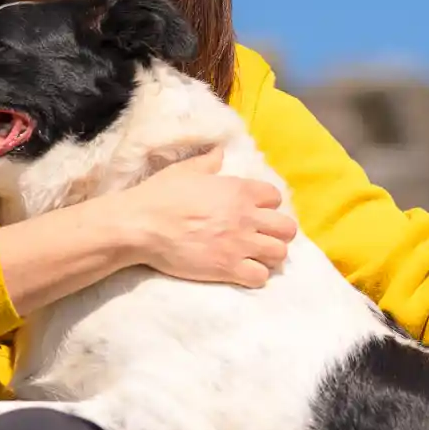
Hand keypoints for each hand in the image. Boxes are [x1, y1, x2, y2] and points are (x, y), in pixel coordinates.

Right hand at [117, 149, 296, 287]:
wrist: (141, 226)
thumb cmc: (160, 196)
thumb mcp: (185, 170)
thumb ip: (208, 162)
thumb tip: (220, 152)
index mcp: (239, 190)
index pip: (275, 197)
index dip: (268, 205)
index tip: (256, 212)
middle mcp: (246, 217)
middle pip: (287, 229)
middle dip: (278, 233)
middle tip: (263, 237)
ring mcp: (239, 244)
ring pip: (279, 253)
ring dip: (270, 256)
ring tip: (255, 257)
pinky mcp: (228, 268)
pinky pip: (260, 277)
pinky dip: (255, 276)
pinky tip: (243, 272)